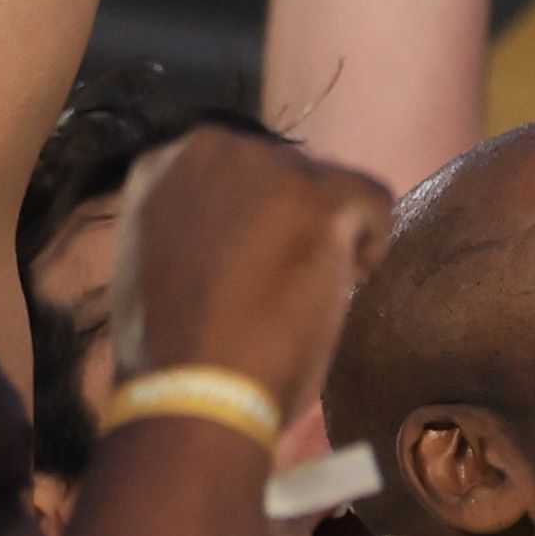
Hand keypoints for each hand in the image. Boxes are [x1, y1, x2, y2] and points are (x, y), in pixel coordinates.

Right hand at [106, 127, 394, 416]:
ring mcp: (266, 165)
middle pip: (290, 170)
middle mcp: (213, 149)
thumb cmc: (170, 344)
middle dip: (297, 219)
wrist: (195, 385)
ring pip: (331, 183)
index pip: (243, 168)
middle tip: (286, 277)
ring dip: (331, 232)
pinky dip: (372, 240)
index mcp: (164, 165)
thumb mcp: (161, 257)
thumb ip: (196, 221)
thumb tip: (245, 215)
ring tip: (307, 288)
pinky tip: (347, 282)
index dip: (262, 213)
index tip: (259, 255)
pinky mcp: (317, 192)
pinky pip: (373, 197)